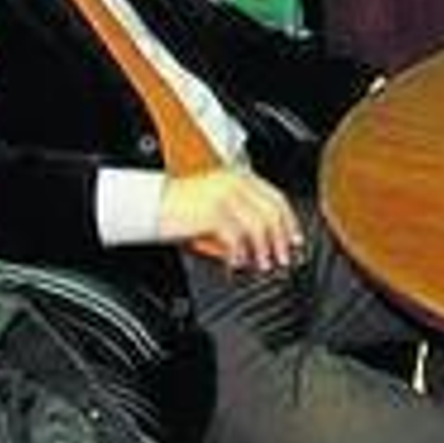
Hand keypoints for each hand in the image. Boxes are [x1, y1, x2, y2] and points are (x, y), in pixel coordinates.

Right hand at [158, 168, 303, 272]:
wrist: (147, 204)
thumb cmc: (178, 207)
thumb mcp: (214, 205)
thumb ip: (240, 217)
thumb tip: (264, 242)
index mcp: (239, 178)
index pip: (276, 198)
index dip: (290, 221)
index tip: (296, 239)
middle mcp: (235, 184)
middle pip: (272, 212)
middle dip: (282, 239)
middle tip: (284, 258)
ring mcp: (224, 197)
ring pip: (259, 225)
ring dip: (265, 249)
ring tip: (264, 265)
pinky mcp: (212, 213)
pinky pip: (236, 237)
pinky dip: (240, 253)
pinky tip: (238, 263)